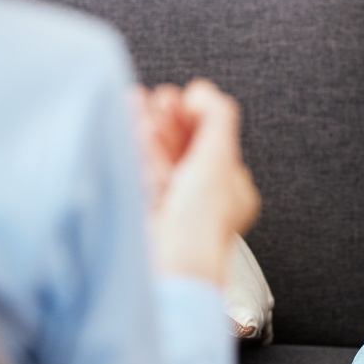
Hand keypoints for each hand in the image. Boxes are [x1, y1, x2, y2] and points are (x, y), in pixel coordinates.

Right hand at [132, 80, 260, 285]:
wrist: (169, 272)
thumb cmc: (200, 226)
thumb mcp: (218, 160)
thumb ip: (216, 119)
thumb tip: (204, 91)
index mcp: (233, 192)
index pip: (216, 145)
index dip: (198, 117)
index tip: (184, 96)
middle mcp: (205, 201)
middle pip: (186, 149)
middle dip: (170, 120)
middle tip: (158, 95)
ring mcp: (173, 210)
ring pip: (161, 159)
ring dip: (150, 126)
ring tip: (138, 99)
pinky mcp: (144, 216)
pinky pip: (141, 173)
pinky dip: (136, 146)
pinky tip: (131, 123)